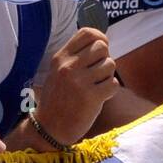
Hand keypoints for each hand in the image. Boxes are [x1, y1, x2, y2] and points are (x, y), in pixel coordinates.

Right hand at [31, 27, 118, 144]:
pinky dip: (110, 91)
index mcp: (60, 58)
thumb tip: (102, 41)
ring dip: (107, 76)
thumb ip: (75, 56)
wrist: (49, 128)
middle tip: (97, 73)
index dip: (100, 38)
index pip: (87, 33)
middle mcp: (69, 67)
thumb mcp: (58, 71)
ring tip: (96, 86)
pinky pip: (113, 84)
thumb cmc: (58, 98)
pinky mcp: (91, 98)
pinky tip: (99, 97)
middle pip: (102, 47)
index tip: (101, 49)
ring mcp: (80, 82)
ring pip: (110, 65)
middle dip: (104, 59)